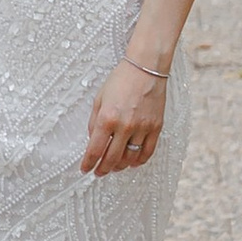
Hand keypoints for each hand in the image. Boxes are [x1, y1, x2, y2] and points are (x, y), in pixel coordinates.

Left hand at [81, 58, 165, 177]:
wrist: (146, 68)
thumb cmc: (121, 80)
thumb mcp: (100, 98)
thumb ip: (94, 121)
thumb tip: (92, 140)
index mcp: (107, 118)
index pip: (94, 149)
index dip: (88, 163)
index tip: (85, 169)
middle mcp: (125, 126)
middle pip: (112, 158)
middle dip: (103, 169)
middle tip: (98, 172)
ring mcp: (142, 128)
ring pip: (130, 158)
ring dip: (120, 166)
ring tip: (114, 167)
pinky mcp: (156, 127)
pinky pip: (147, 152)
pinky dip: (139, 161)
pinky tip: (132, 163)